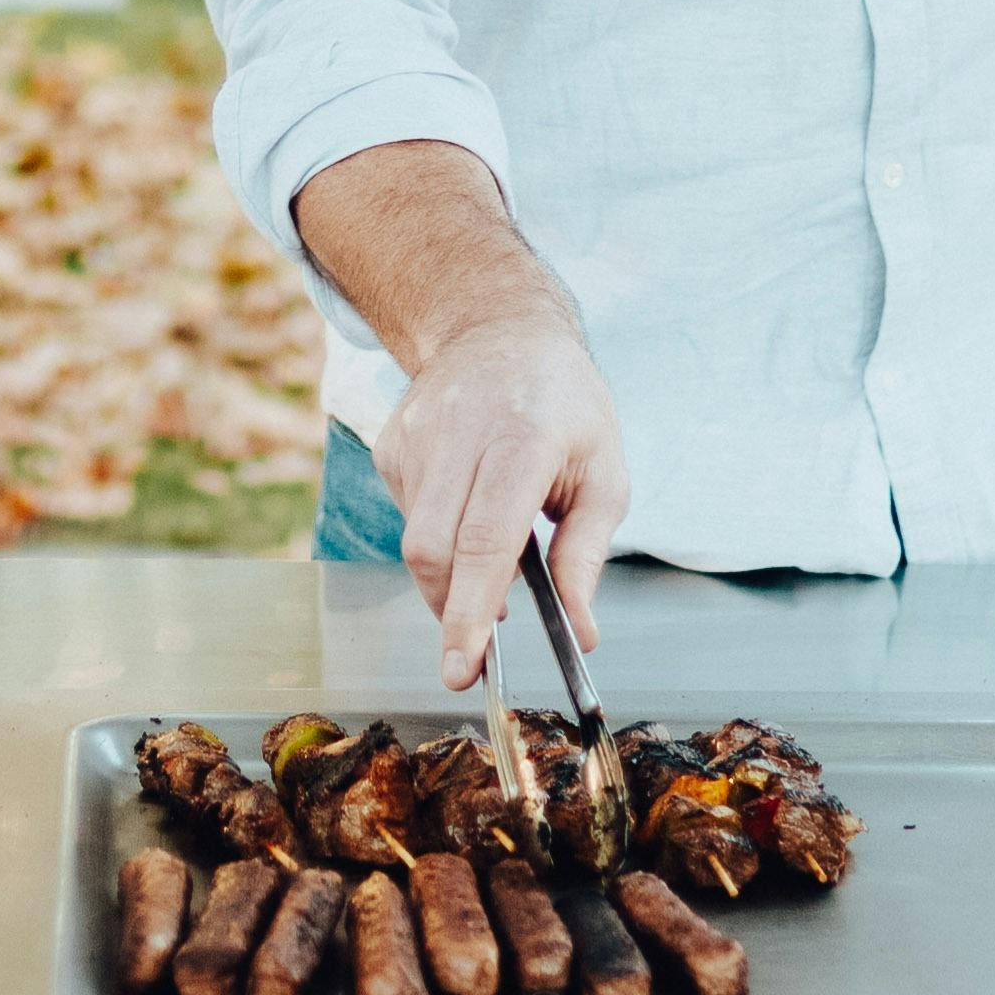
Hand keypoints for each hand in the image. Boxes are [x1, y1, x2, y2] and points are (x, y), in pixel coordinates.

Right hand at [377, 294, 626, 693]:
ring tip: (495, 551)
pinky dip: (438, 536)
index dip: (471, 610)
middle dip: (450, 612)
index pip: (486, 540)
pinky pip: (407, 517)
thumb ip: (587, 555)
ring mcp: (416, 435)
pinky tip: (465, 504)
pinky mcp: (389, 443)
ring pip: (417, 541)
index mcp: (523, 437)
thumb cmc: (565, 406)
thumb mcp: (604, 472)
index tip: (463, 666)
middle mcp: (460, 432)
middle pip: (433, 549)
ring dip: (453, 572)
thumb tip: (581, 633)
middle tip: (476, 651)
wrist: (498, 328)